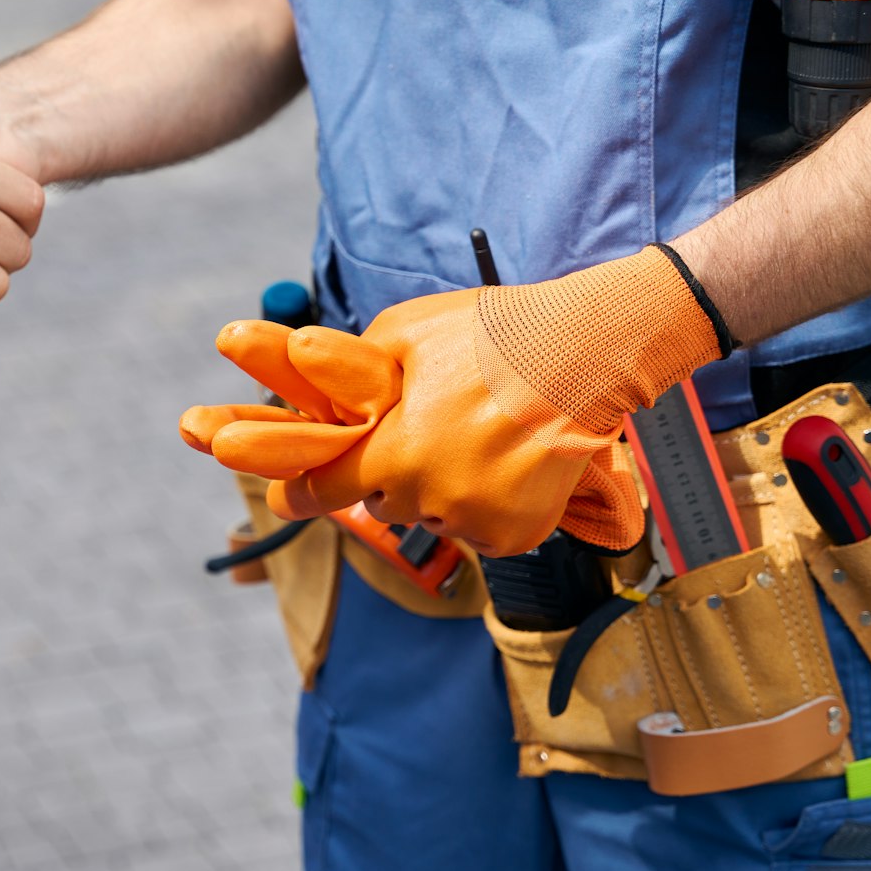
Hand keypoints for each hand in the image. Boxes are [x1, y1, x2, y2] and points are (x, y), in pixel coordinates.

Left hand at [179, 247, 726, 556]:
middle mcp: (432, 499)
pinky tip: (505, 460)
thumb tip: (319, 393)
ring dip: (440, 489)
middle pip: (384, 502)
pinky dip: (485, 504)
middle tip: (427, 430)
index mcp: (394, 454)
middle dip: (392, 473)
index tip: (287, 497)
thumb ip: (351, 376)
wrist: (582, 351)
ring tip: (476, 436)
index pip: (327, 490)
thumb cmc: (489, 335)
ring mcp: (477, 522)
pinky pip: (479, 529)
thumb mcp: (400, 334)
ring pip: (433, 516)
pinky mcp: (516, 536)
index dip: (306, 491)